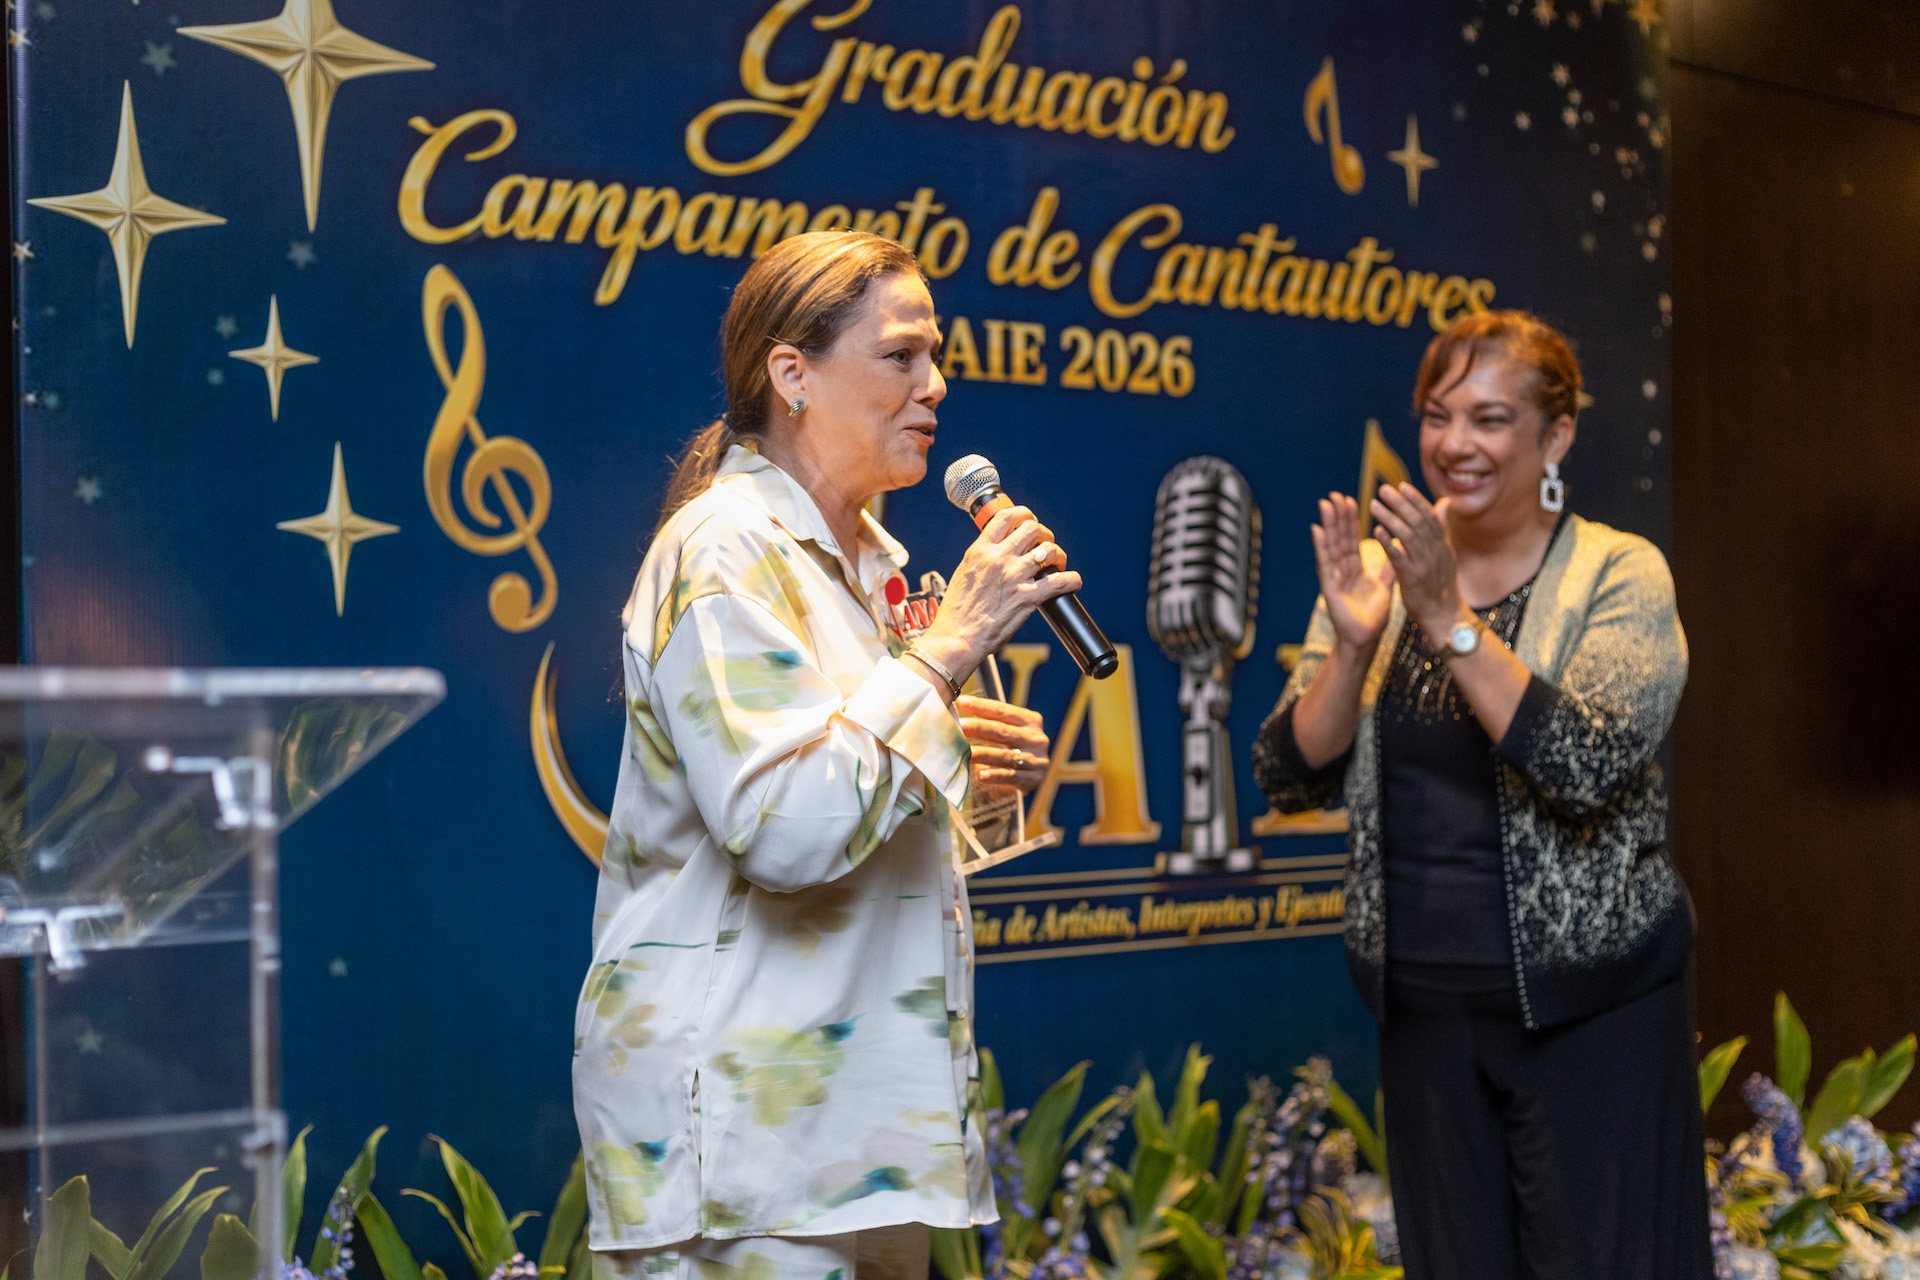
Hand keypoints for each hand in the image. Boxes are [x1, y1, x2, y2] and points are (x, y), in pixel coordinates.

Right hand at [915, 506, 1081, 679]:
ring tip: (1057, 563)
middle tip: (1045, 544)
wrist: (957, 638)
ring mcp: (1014, 576)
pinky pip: (1059, 582)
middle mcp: (998, 558)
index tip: (1029, 520)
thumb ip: (982, 559)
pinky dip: (1071, 580)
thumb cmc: (957, 613)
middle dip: (1044, 534)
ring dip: (1058, 555)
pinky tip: (1072, 582)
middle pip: (1032, 528)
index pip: (1006, 517)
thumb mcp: (964, 574)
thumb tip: (997, 553)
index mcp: (980, 551)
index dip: (1023, 514)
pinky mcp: (1027, 597)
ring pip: (1048, 550)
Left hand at [957, 696, 1048, 792]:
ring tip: (967, 753)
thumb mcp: (1008, 731)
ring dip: (984, 754)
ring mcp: (1036, 760)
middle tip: (961, 725)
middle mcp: (1036, 738)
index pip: (1002, 711)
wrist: (1036, 775)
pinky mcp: (1032, 779)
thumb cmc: (1014, 747)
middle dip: (979, 727)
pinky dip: (995, 775)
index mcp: (1030, 720)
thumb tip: (959, 713)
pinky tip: (981, 775)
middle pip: (1003, 731)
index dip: (981, 706)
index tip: (961, 702)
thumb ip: (989, 722)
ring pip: (1005, 755)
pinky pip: (1010, 776)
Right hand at [1311, 493, 1395, 653]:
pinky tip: (1317, 530)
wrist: (1366, 639)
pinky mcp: (1329, 587)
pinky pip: (1325, 564)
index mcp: (1355, 569)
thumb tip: (1398, 551)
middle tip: (1335, 495)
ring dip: (1328, 525)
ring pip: (1331, 546)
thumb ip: (1389, 569)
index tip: (1350, 500)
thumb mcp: (1385, 588)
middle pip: (1340, 539)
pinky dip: (1321, 547)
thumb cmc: (1373, 617)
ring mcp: (1334, 577)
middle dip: (1338, 517)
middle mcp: (1342, 570)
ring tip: (1325, 504)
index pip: (1352, 540)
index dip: (1351, 521)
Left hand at [1369, 483, 1463, 640]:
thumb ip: (1441, 528)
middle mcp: (1434, 551)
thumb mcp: (1446, 553)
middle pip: (1417, 521)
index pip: (1428, 516)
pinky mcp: (1412, 578)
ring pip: (1407, 535)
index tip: (1401, 486)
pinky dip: (1388, 542)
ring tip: (1373, 505)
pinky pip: (1399, 557)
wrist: (1443, 614)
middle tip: (1383, 490)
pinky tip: (1376, 530)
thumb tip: (1445, 502)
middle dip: (1400, 504)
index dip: (1415, 500)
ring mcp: (1424, 564)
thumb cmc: (1441, 583)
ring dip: (1390, 518)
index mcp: (1441, 544)